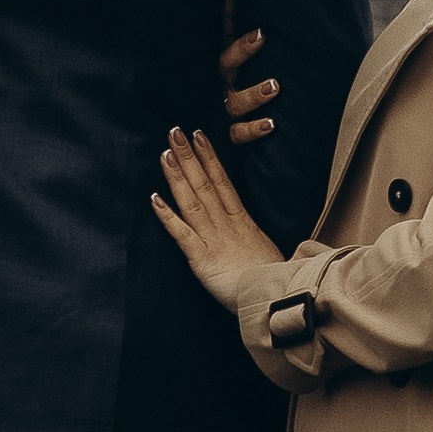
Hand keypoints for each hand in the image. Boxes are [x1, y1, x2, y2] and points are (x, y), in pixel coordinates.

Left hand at [153, 126, 285, 310]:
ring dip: (178, 177)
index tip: (199, 135)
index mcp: (242, 222)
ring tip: (166, 153)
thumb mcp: (262, 249)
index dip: (209, 158)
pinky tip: (154, 199)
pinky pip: (182, 235)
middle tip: (175, 131)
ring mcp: (214, 240)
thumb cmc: (270, 279)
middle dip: (189, 157)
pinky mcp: (203, 260)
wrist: (278, 300)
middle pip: (205, 185)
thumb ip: (249, 234)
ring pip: (193, 202)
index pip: (222, 182)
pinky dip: (168, 216)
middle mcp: (227, 225)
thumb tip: (244, 227)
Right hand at [219, 0, 277, 149]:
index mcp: (221, 61)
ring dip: (253, 95)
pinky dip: (252, 130)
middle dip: (241, 51)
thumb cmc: (241, 78)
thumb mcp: (237, 50)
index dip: (236, 32)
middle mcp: (220, 82)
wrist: (222, 120)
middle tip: (262, 40)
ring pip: (233, 102)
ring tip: (274, 87)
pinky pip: (237, 134)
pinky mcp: (231, 131)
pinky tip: (271, 125)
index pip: (224, 40)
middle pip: (225, 66)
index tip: (258, 28)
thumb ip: (234, 24)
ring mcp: (224, 107)